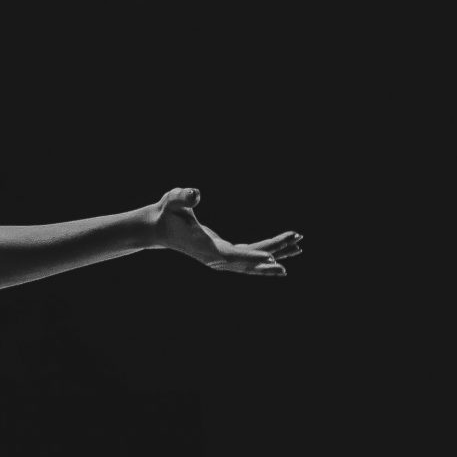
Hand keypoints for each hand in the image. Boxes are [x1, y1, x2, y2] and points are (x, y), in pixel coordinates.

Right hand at [152, 187, 301, 276]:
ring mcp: (219, 259)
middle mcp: (215, 259)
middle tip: (298, 242)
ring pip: (252, 261)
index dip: (253, 257)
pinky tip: (280, 253)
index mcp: (206, 248)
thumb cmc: (167, 212)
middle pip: (250, 260)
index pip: (233, 256)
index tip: (272, 258)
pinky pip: (248, 258)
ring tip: (299, 248)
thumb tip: (194, 194)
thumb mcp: (172, 200)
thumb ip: (182, 197)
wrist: (158, 227)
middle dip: (275, 251)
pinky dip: (264, 255)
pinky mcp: (223, 254)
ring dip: (275, 255)